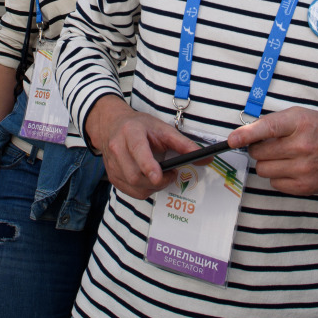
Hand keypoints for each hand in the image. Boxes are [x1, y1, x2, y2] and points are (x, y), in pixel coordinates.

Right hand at [84, 95, 199, 199]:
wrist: (113, 125)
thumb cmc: (140, 126)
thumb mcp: (163, 129)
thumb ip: (184, 144)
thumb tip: (205, 158)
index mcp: (131, 132)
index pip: (138, 151)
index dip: (148, 166)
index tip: (158, 177)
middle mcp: (117, 148)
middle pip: (135, 175)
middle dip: (158, 181)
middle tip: (172, 174)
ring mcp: (112, 164)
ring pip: (134, 186)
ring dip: (153, 186)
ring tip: (161, 175)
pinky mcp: (112, 176)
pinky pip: (131, 191)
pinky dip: (145, 189)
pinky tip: (150, 179)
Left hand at [226, 107, 317, 195]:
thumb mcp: (303, 115)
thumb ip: (276, 122)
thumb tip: (247, 134)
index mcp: (300, 123)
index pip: (268, 128)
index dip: (246, 134)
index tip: (232, 140)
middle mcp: (302, 146)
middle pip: (259, 152)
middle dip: (259, 148)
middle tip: (272, 144)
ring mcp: (303, 168)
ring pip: (263, 169)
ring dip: (267, 162)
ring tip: (283, 156)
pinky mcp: (304, 186)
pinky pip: (274, 183)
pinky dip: (278, 175)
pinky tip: (291, 167)